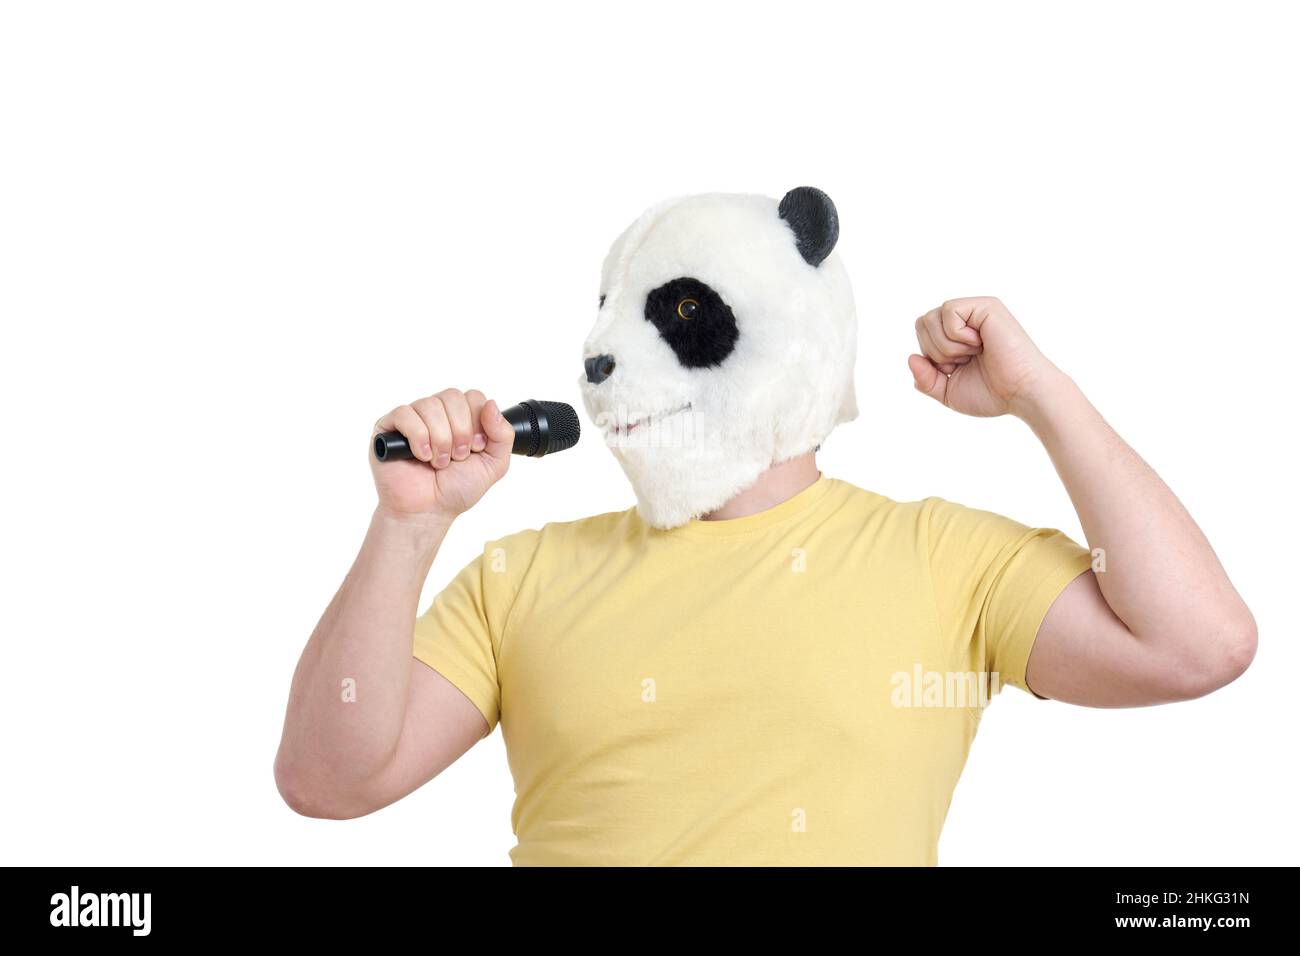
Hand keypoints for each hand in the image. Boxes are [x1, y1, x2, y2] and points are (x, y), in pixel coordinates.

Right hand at [370, 388, 514, 522]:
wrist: (428, 512)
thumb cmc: (456, 489)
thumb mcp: (493, 464)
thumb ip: (503, 434)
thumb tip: (491, 404)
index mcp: (460, 417)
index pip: (472, 396)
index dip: (477, 421)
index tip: (475, 447)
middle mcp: (436, 413)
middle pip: (452, 396)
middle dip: (460, 431)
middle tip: (457, 457)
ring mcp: (412, 418)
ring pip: (430, 405)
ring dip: (440, 439)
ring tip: (438, 462)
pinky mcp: (388, 427)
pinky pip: (405, 414)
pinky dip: (418, 437)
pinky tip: (421, 456)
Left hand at [908, 297, 1061, 418]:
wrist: (1022, 393)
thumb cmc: (993, 394)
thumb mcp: (948, 392)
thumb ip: (925, 379)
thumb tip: (911, 357)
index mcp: (957, 336)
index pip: (922, 334)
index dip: (930, 357)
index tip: (955, 370)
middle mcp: (965, 320)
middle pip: (922, 323)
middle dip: (935, 351)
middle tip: (964, 361)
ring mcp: (976, 310)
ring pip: (930, 318)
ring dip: (946, 346)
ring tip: (973, 353)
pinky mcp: (985, 306)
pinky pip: (948, 311)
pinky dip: (956, 335)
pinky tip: (978, 343)